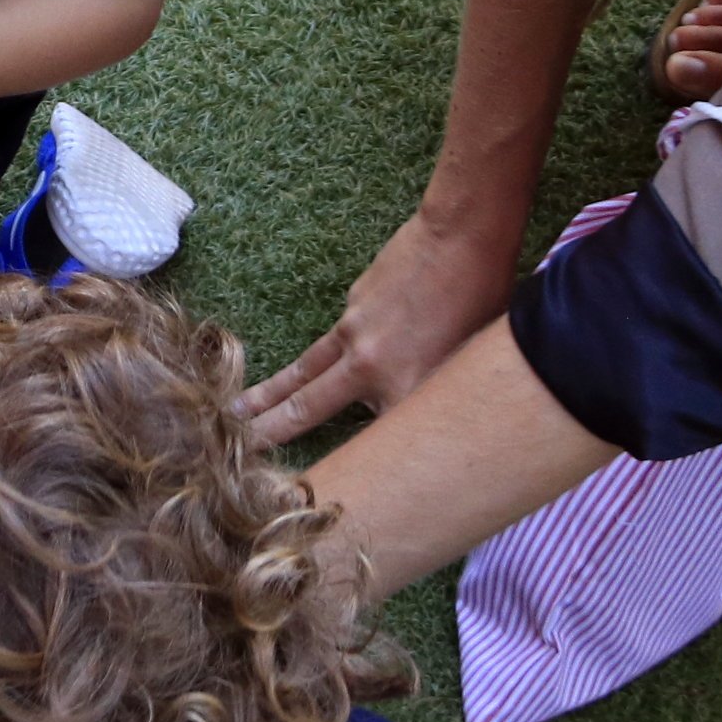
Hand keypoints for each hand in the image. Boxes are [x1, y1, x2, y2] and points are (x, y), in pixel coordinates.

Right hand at [242, 204, 521, 449]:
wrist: (461, 236)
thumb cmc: (485, 301)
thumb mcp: (472, 366)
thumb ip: (436, 398)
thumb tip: (422, 421)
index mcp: (406, 389)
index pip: (372, 441)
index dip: (350, 463)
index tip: (317, 485)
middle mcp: (371, 368)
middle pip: (309, 408)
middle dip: (270, 431)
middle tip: (237, 448)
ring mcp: (354, 335)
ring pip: (305, 372)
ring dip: (269, 395)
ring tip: (237, 411)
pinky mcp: (351, 307)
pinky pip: (337, 342)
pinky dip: (337, 353)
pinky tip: (367, 342)